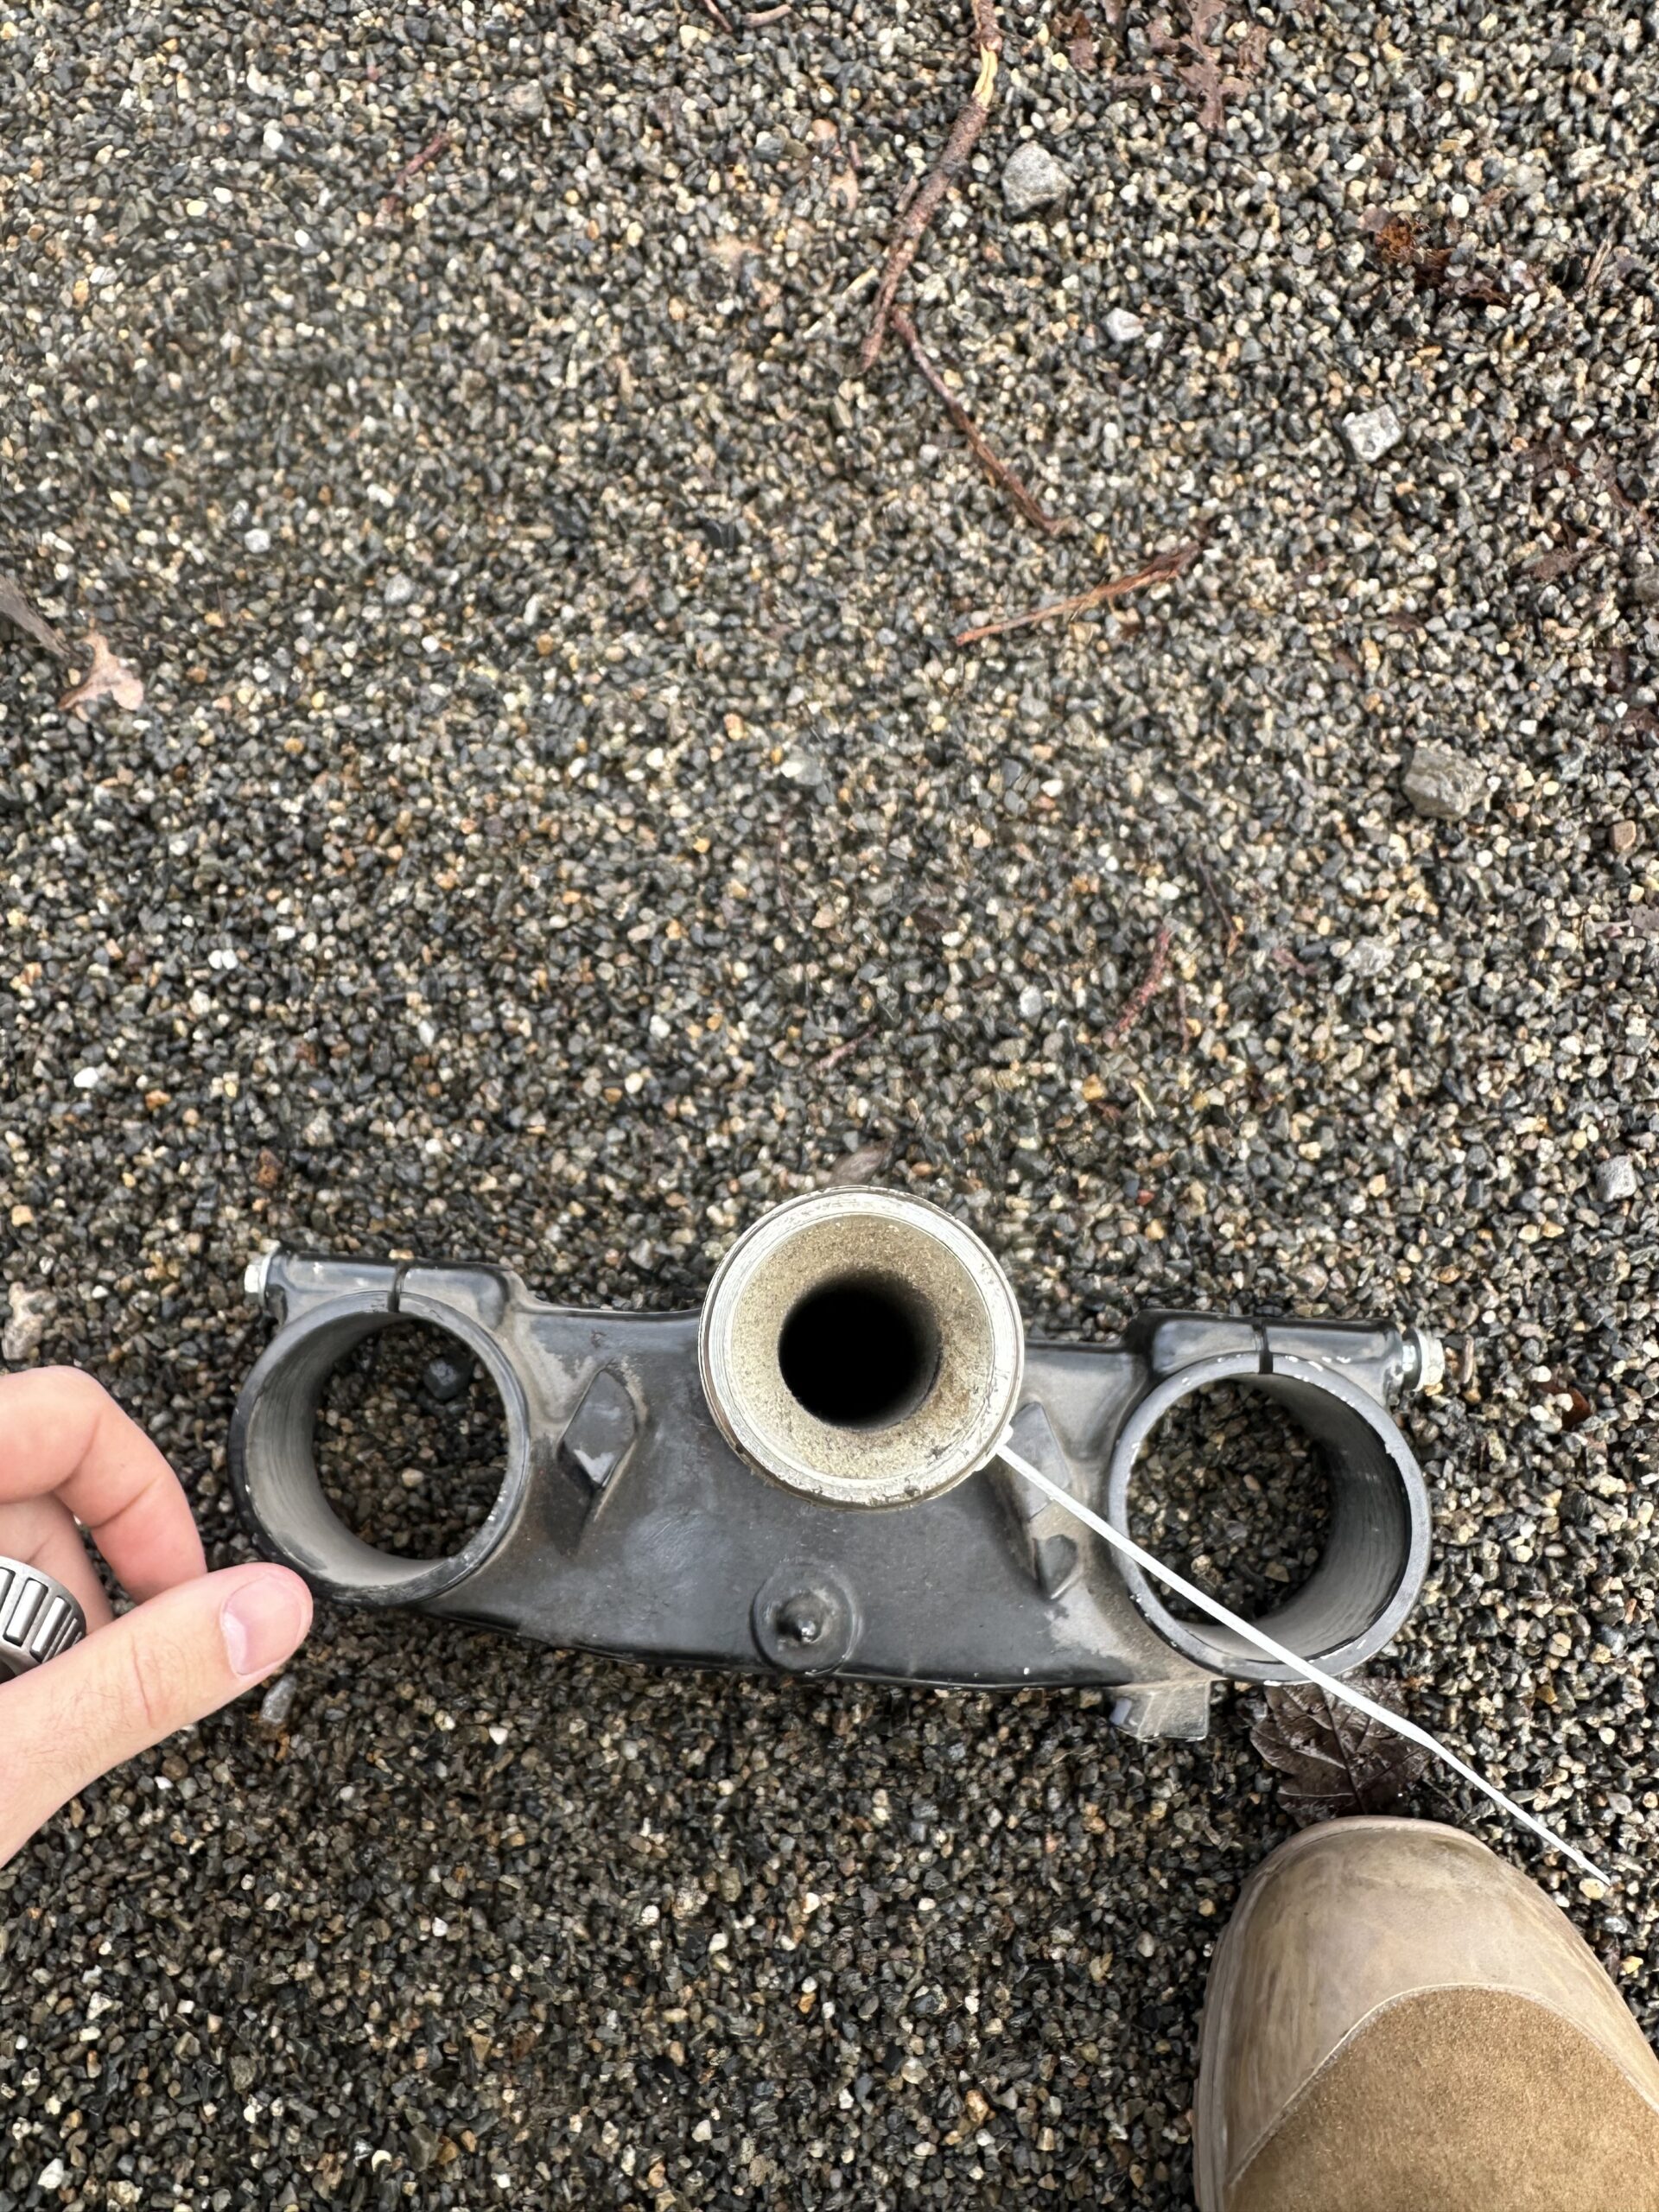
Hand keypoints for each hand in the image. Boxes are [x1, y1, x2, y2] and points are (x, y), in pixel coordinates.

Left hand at [1, 1367, 311, 1866]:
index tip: (173, 1593)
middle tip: (76, 1695)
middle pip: (34, 1485)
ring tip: (14, 1729)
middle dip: (85, 1593)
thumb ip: (140, 1682)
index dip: (144, 1500)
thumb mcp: (1, 1764)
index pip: (69, 1414)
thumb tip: (273, 1613)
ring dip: (30, 1631)